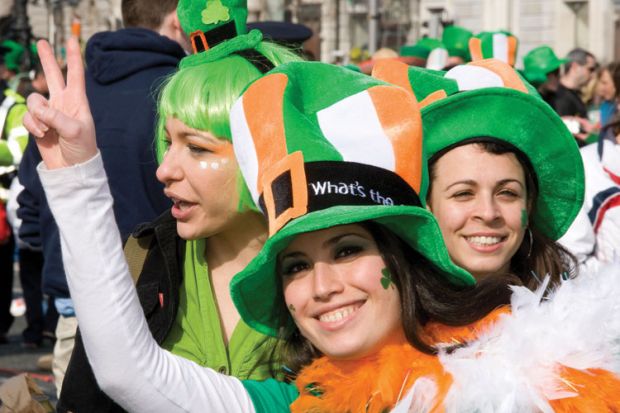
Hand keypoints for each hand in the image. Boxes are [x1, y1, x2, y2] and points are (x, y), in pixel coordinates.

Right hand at [22, 38, 96, 168]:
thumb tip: (39, 109)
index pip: (75, 75)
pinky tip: (42, 135)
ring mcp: (49, 113)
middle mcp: (63, 104)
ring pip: (33, 100)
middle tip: (41, 41)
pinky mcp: (38, 124)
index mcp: (78, 101)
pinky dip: (32, 125)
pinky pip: (28, 117)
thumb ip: (57, 118)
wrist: (72, 170)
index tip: (72, 40)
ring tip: (46, 129)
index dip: (73, 57)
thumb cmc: (82, 149)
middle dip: (46, 59)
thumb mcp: (75, 132)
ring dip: (36, 114)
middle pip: (52, 76)